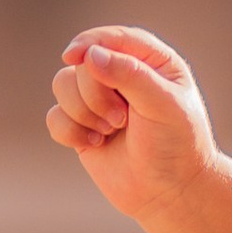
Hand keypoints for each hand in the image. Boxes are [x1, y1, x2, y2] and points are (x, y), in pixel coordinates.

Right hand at [46, 25, 216, 221]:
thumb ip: (130, 75)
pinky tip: (94, 145)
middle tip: (120, 121)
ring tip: (109, 132)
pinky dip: (69, 131)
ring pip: (62, 85)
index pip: (115, 39)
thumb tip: (89, 55)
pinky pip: (54, 117)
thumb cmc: (177, 145)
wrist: (171, 193)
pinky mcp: (82, 126)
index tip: (74, 57)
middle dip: (94, 95)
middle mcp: (123, 76)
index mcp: (151, 62)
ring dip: (81, 112)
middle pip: (83, 64)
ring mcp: (99, 100)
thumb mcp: (162, 105)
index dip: (91, 42)